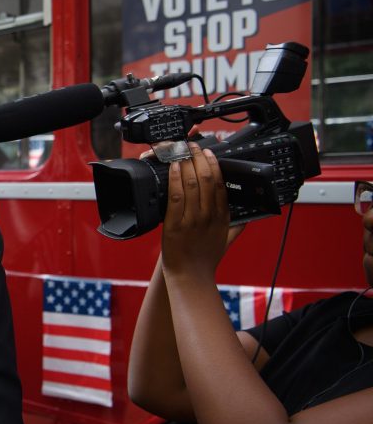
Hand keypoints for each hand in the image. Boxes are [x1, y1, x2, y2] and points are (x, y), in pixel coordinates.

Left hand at [161, 142, 229, 280]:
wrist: (190, 277)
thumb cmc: (205, 260)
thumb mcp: (227, 241)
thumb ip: (237, 227)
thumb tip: (249, 218)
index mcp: (222, 217)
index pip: (221, 184)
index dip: (214, 165)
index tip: (209, 152)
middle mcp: (209, 216)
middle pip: (207, 179)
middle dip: (199, 159)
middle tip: (192, 146)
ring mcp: (192, 219)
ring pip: (192, 184)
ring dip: (186, 164)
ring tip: (181, 151)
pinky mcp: (175, 224)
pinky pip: (176, 196)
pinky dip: (175, 178)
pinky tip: (173, 167)